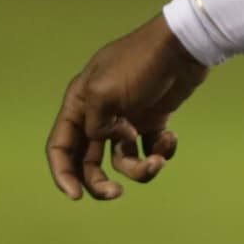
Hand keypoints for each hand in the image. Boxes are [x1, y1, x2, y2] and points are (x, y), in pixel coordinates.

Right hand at [46, 15, 209, 199]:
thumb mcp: (105, 92)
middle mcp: (98, 114)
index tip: (76, 195)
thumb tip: (105, 141)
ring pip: (123, 161)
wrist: (183, 48)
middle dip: (99, 183)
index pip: (61, 146)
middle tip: (116, 193)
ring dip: (140, 170)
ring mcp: (126, 119)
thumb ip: (96, 125)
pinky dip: (160, 152)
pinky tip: (171, 138)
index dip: (63, 174)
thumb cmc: (140, 64)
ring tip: (158, 161)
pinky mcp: (153, 121)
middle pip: (89, 162)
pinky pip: (149, 150)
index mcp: (79, 104)